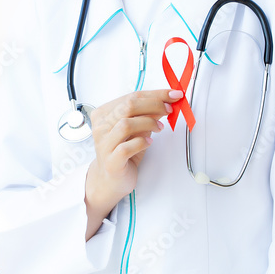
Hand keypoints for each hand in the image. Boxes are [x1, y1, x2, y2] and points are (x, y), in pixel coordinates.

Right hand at [83, 89, 182, 238]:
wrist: (110, 179)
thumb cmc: (123, 152)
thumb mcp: (137, 129)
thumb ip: (147, 115)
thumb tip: (166, 101)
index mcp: (104, 113)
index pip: (131, 96)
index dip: (155, 94)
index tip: (173, 94)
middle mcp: (101, 127)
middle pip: (128, 106)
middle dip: (154, 104)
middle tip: (169, 109)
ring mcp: (104, 144)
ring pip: (126, 124)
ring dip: (148, 123)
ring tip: (160, 128)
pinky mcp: (111, 161)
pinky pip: (126, 147)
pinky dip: (142, 142)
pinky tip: (149, 143)